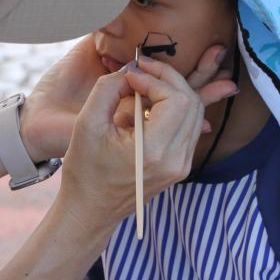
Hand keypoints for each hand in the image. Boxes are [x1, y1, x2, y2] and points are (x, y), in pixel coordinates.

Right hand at [22, 39, 237, 161]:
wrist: (90, 210)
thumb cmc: (85, 171)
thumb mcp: (86, 123)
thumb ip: (108, 88)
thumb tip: (130, 71)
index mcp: (154, 152)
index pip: (175, 99)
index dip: (155, 78)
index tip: (130, 74)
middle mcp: (176, 160)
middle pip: (191, 102)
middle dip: (167, 78)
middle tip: (141, 69)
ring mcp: (181, 165)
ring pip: (195, 112)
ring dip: (171, 91)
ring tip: (143, 86)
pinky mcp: (180, 166)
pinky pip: (188, 126)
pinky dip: (172, 108)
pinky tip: (147, 106)